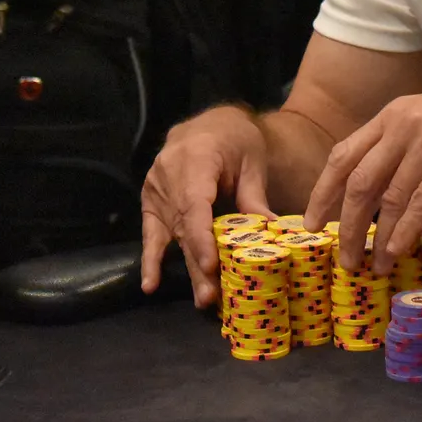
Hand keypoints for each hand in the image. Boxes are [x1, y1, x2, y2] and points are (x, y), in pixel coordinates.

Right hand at [140, 105, 274, 306]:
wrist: (210, 123)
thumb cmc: (236, 139)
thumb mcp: (252, 161)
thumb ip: (254, 196)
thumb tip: (272, 232)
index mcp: (196, 157)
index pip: (195, 205)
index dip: (201, 237)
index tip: (211, 265)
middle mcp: (169, 173)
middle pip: (184, 226)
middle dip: (198, 263)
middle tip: (210, 297)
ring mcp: (156, 188)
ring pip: (172, 234)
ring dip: (187, 267)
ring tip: (202, 298)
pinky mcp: (151, 200)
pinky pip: (151, 232)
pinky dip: (151, 258)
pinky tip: (149, 284)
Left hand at [302, 82, 421, 272]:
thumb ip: (400, 144)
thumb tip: (373, 188)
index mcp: (393, 115)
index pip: (343, 155)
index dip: (322, 192)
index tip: (311, 223)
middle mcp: (404, 124)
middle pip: (358, 182)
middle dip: (345, 226)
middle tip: (342, 258)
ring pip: (387, 199)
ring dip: (375, 238)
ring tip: (373, 266)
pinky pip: (418, 204)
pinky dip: (404, 233)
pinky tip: (396, 252)